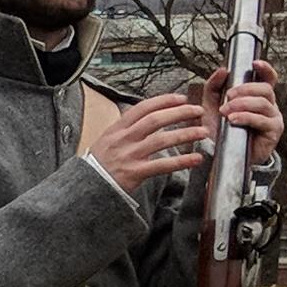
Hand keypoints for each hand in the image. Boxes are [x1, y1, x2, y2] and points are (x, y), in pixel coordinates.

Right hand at [86, 93, 215, 192]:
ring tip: (203, 132)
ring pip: (162, 140)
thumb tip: (148, 118)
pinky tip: (196, 159)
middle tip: (198, 111)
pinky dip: (182, 161)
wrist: (83, 189)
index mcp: (116, 129)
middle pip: (155, 120)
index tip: (181, 98)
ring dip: (186, 134)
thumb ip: (126, 130)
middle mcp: (123, 139)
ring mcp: (129, 156)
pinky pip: (163, 165)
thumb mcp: (106, 141)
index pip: (142, 108)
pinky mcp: (134, 173)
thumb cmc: (98, 165)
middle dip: (180, 113)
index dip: (164, 101)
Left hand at [210, 59, 284, 160]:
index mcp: (258, 97)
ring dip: (243, 104)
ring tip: (226, 111)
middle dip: (245, 90)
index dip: (265, 69)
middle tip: (228, 96)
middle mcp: (269, 106)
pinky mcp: (273, 132)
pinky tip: (233, 120)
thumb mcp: (211, 105)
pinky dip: (247, 117)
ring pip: (263, 103)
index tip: (255, 63)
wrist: (221, 155)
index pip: (268, 79)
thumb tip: (223, 70)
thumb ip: (214, 87)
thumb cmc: (220, 129)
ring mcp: (274, 118)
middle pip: (265, 89)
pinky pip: (263, 120)